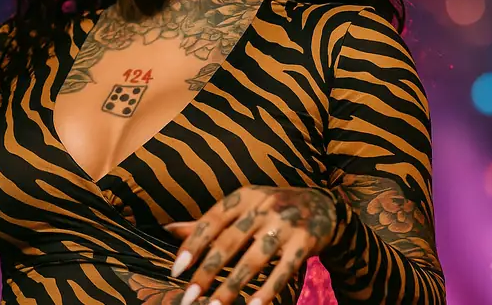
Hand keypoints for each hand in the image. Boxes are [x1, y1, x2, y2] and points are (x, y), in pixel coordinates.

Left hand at [164, 186, 337, 304]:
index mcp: (243, 197)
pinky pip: (284, 270)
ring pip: (254, 259)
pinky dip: (268, 290)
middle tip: (188, 297)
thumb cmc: (270, 209)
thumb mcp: (242, 208)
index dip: (193, 245)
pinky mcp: (305, 241)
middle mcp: (263, 206)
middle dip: (207, 272)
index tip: (176, 270)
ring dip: (232, 286)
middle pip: (229, 242)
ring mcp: (285, 224)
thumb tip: (167, 229)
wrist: (324, 206)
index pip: (211, 221)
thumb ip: (208, 222)